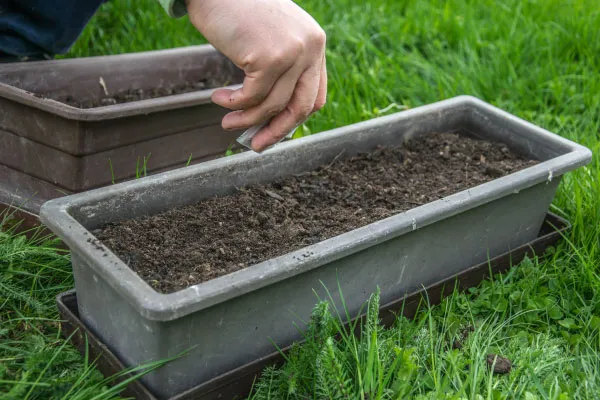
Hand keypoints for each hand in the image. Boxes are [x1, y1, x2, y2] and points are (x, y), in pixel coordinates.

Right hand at [186, 0, 326, 151]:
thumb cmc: (239, 11)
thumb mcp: (272, 38)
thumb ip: (281, 68)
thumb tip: (271, 116)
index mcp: (315, 44)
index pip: (315, 96)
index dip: (295, 119)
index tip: (276, 131)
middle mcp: (310, 48)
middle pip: (301, 107)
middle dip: (278, 132)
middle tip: (256, 145)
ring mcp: (292, 52)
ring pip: (272, 105)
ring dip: (246, 119)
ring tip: (227, 122)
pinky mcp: (268, 57)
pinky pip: (251, 97)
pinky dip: (233, 104)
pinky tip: (218, 99)